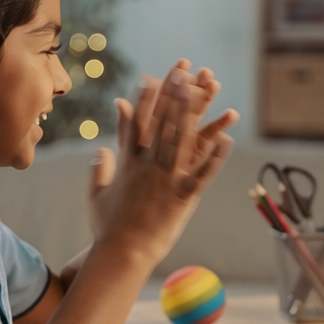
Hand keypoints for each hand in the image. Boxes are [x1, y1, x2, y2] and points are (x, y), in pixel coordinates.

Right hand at [88, 61, 236, 267]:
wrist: (120, 254)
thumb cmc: (107, 228)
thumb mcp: (97, 195)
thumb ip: (98, 169)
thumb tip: (99, 150)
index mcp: (128, 164)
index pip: (137, 124)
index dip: (145, 99)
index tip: (151, 77)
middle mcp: (147, 167)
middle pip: (162, 123)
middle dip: (173, 94)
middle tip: (183, 70)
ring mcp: (165, 181)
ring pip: (181, 140)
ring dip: (193, 112)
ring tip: (203, 89)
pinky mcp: (182, 199)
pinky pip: (202, 174)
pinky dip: (214, 157)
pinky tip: (227, 139)